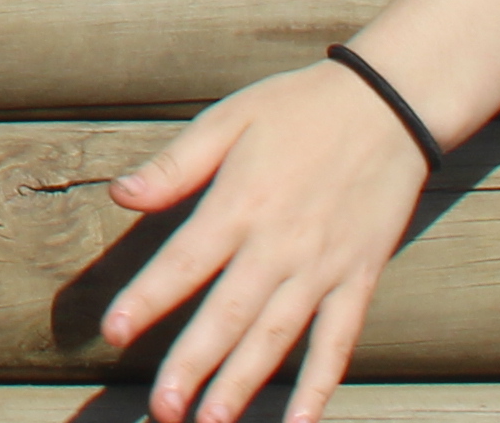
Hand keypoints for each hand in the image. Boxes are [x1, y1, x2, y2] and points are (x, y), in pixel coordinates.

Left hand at [102, 60, 433, 422]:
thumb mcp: (228, 121)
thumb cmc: (296, 110)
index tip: (113, 334)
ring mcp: (322, 269)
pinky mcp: (359, 280)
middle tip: (162, 409)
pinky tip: (299, 422)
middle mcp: (279, 246)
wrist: (386, 109)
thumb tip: (119, 195)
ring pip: (277, 339)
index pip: (183, 262)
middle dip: (192, 366)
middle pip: (228, 315)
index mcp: (239, 204)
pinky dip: (319, 385)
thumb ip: (175, 166)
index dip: (147, 300)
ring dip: (244, 385)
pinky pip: (337, 343)